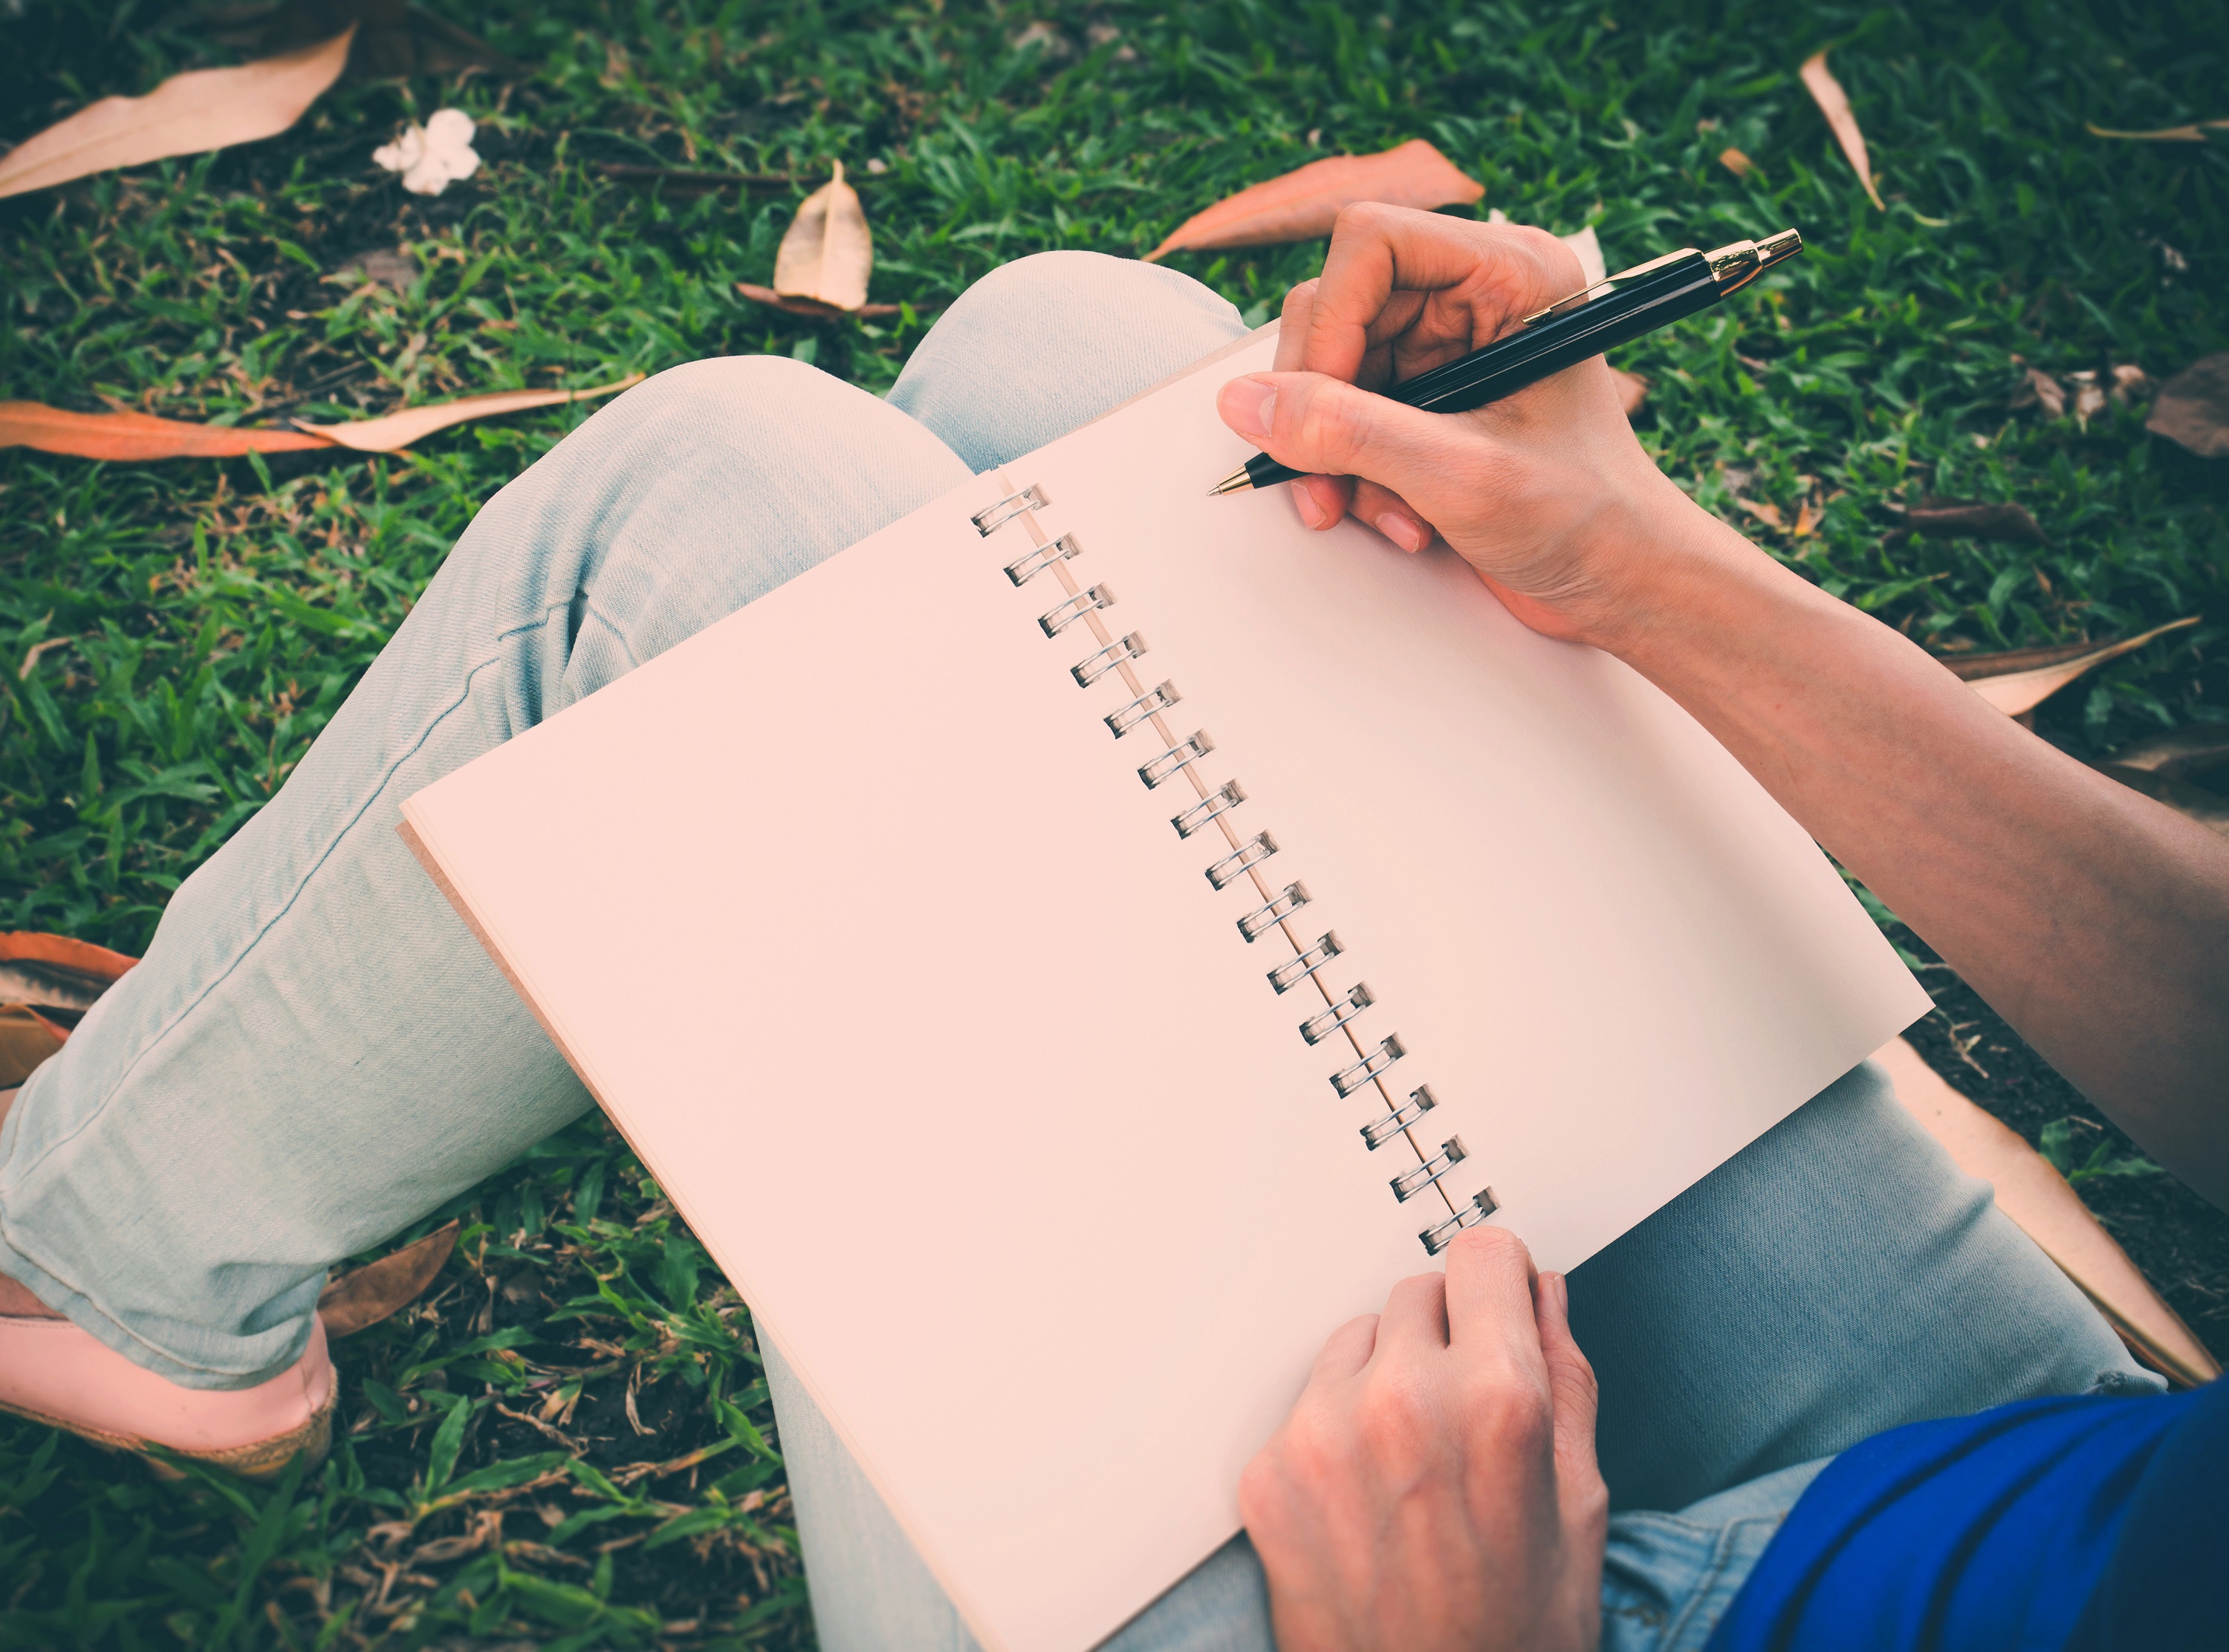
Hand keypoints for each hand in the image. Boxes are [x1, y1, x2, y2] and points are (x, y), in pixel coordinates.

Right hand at [1216, 204, 1714, 645]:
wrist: (1626, 585)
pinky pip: (1347, 417)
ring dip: (1340, 455)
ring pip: (1332, 372)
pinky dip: (1355, 475)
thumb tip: (1249, 404)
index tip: (1316, 404)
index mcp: (1513, 275)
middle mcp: (1477, 298)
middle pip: (1338, 308)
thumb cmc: (1590, 519)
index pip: (1372, 242)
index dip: (1330, 322)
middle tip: (1326, 480)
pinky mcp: (1430, 401)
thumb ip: (1350, 434)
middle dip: (1324, 406)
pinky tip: (1401, 516)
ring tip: (1387, 512)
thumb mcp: (1461, 476)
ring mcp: (1450, 350)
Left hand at [1239, 1227, 1606, 1651]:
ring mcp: (1321, 1436)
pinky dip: (1336, 1434)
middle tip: (1467, 1417)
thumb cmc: (1515, 1633)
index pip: (1480, 1257)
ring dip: (1385, 1379)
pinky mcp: (1268, 1473)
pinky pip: (1307, 1404)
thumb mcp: (1579, 1505)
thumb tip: (1542, 1295)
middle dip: (1448, 1337)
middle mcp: (1400, 1402)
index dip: (1499, 1283)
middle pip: (1418, 1293)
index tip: (1499, 1303)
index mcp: (1494, 1401)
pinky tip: (1371, 1500)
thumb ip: (1565, 1379)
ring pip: (1356, 1341)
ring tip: (1417, 1470)